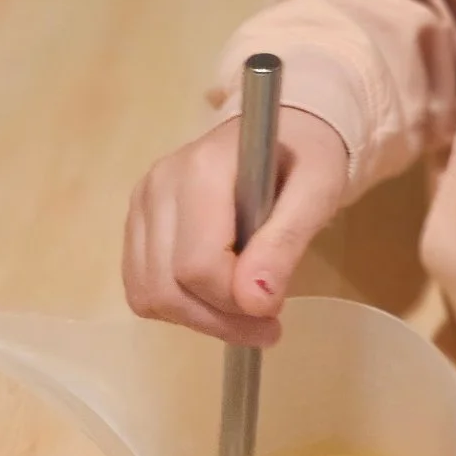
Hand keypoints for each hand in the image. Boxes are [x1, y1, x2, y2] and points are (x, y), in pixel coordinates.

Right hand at [122, 105, 348, 344]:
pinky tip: (216, 297)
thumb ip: (286, 241)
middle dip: (217, 320)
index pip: (197, 264)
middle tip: (266, 325)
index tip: (275, 312)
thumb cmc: (305, 158)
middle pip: (166, 286)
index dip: (233, 304)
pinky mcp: (137, 223)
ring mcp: (142, 204)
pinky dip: (178, 306)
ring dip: (198, 320)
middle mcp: (158, 184)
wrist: (284, 131)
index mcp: (201, 169)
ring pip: (148, 294)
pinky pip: (141, 287)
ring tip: (243, 313)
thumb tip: (256, 301)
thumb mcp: (318, 190)